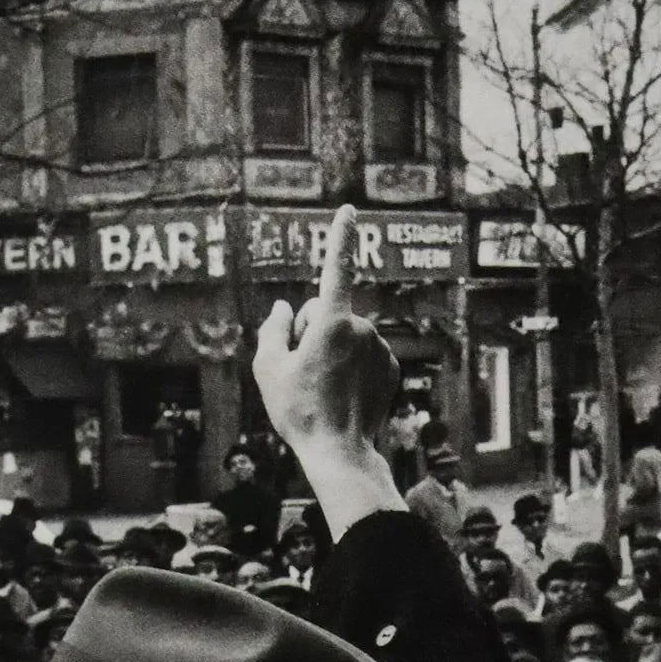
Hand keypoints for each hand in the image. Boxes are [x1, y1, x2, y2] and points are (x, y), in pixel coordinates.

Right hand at [253, 207, 404, 539]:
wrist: (339, 453)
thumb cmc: (299, 411)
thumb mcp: (269, 369)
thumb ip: (273, 330)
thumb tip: (284, 307)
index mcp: (334, 323)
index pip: (336, 269)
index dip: (340, 237)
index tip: (349, 209)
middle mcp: (363, 329)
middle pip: (326, 313)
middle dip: (312, 331)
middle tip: (301, 370)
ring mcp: (380, 349)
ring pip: (346, 335)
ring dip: (331, 351)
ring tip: (322, 387)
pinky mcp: (391, 368)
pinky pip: (363, 354)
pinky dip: (350, 366)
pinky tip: (340, 393)